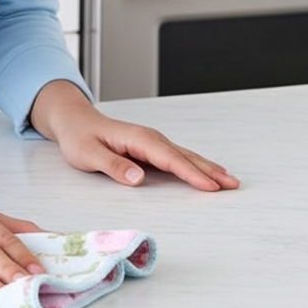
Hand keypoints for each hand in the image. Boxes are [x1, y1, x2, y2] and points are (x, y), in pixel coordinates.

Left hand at [30, 81, 239, 191]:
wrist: (74, 120)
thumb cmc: (79, 137)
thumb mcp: (88, 154)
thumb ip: (113, 165)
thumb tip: (138, 177)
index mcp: (137, 139)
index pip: (170, 159)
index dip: (191, 173)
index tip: (211, 186)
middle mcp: (149, 138)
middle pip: (185, 156)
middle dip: (210, 170)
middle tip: (234, 185)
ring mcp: (151, 142)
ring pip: (185, 156)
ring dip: (207, 168)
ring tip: (230, 180)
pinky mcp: (150, 149)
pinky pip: (177, 158)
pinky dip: (195, 166)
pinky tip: (206, 173)